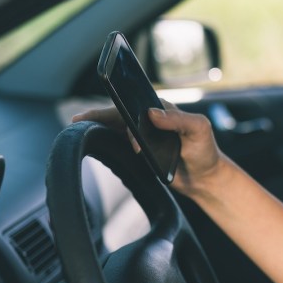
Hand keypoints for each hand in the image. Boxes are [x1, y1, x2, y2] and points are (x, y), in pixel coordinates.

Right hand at [72, 102, 225, 196]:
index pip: (136, 105)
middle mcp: (150, 119)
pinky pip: (118, 143)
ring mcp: (143, 135)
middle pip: (120, 114)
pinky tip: (92, 142)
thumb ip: (179, 120)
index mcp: (163, 109)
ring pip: (115, 128)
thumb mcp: (199, 130)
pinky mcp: (139, 151)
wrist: (203, 178)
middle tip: (78, 120)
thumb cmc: (205, 150)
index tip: (104, 113)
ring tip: (77, 128)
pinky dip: (104, 141)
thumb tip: (151, 113)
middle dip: (98, 116)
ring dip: (97, 127)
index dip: (118, 107)